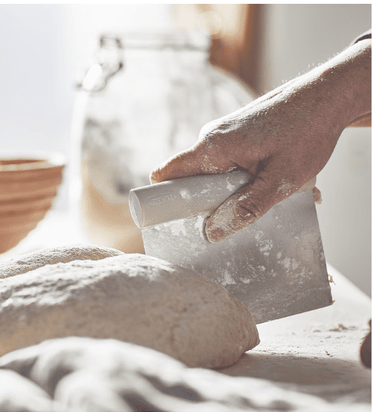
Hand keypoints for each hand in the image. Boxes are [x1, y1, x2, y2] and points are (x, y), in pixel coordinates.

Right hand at [151, 40, 370, 242]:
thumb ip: (246, 208)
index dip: (167, 198)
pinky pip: (227, 162)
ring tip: (267, 190)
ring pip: (213, 172)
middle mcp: (212, 137)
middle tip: (241, 210)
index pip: (169, 173)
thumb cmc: (307, 131)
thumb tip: (212, 232)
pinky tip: (271, 177)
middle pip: (192, 178)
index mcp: (214, 146)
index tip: (178, 219)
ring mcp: (224, 133)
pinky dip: (244, 176)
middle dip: (211, 200)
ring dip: (234, 189)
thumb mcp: (280, 180)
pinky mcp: (236, 133)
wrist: (328, 95)